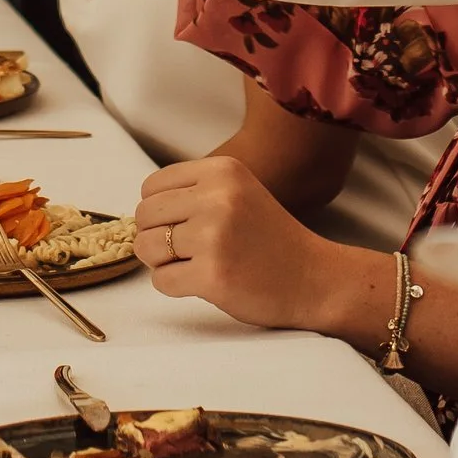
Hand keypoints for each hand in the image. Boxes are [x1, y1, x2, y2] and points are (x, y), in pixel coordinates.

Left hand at [132, 153, 387, 341]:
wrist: (316, 279)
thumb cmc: (271, 240)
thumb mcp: (238, 194)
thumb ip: (195, 193)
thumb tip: (140, 210)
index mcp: (222, 171)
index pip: (152, 186)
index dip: (158, 212)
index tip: (181, 227)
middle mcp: (217, 197)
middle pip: (144, 215)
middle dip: (156, 237)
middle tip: (185, 251)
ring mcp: (214, 236)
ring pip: (146, 247)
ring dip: (161, 262)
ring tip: (191, 265)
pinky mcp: (212, 274)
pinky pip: (161, 280)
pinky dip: (174, 285)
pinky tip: (202, 283)